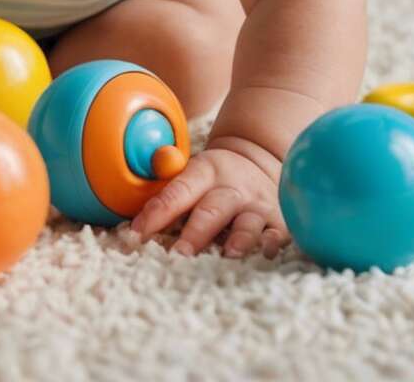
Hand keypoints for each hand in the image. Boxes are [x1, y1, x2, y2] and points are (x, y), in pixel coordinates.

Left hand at [129, 143, 284, 258]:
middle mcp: (232, 189)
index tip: (137, 234)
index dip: (157, 212)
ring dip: (238, 240)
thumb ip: (168, 191)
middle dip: (195, 234)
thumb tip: (135, 223)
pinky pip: (278, 234)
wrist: (259, 160)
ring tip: (229, 254)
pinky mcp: (278, 222)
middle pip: (212, 210)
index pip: (177, 192)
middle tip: (179, 255)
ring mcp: (257, 206)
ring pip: (247, 224)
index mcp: (204, 173)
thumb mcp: (192, 173)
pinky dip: (273, 244)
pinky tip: (267, 253)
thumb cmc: (214, 179)